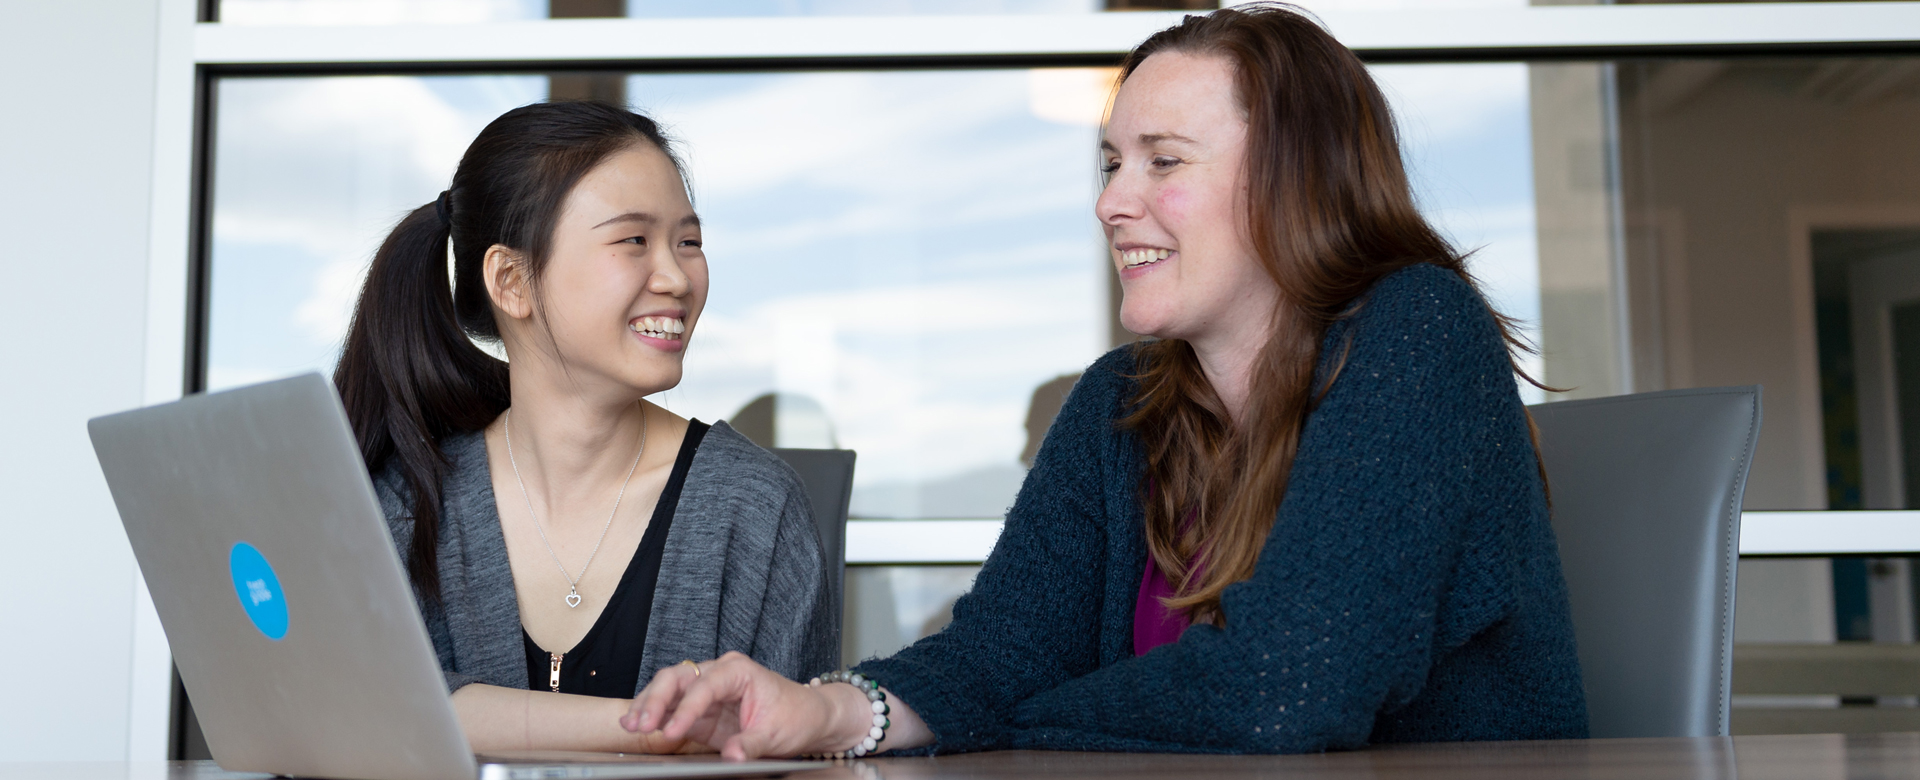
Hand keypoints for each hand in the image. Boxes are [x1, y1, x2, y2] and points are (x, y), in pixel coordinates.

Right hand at [622, 652, 867, 759]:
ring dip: (648, 705)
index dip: (686, 709)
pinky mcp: (701, 709)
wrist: (808, 716)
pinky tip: (635, 724)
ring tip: (629, 724)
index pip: (704, 686)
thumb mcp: (777, 734)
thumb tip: (732, 756)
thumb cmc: (796, 716)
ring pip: (669, 688)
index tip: (672, 732)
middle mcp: (719, 673)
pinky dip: (654, 715)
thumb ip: (751, 744)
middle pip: (678, 678)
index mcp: (738, 671)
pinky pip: (672, 707)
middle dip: (656, 699)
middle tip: (640, 724)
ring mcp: (707, 690)